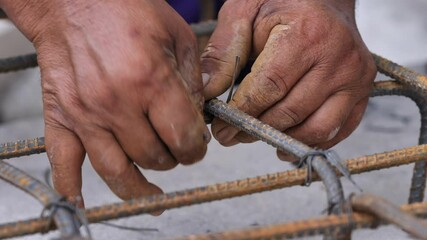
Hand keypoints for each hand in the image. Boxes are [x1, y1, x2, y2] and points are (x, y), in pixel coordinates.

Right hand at [1, 0, 209, 206]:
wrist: (72, 0)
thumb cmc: (125, 10)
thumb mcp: (177, 36)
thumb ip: (194, 81)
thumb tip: (201, 117)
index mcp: (152, 81)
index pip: (183, 138)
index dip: (196, 149)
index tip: (197, 147)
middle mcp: (117, 103)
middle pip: (154, 157)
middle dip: (173, 160)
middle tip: (176, 152)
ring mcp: (86, 114)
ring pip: (117, 171)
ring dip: (139, 187)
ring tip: (152, 193)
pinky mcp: (61, 117)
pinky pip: (63, 163)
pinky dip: (72, 188)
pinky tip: (82, 202)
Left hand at [201, 0, 375, 159]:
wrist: (325, 0)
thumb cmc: (281, 3)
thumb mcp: (244, 12)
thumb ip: (223, 51)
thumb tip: (207, 92)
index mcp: (307, 33)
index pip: (270, 86)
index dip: (242, 112)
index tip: (220, 126)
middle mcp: (339, 58)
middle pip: (290, 111)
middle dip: (255, 129)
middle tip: (230, 134)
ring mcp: (355, 78)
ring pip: (315, 128)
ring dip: (280, 139)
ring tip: (254, 136)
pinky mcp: (362, 93)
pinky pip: (336, 131)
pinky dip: (308, 142)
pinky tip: (285, 142)